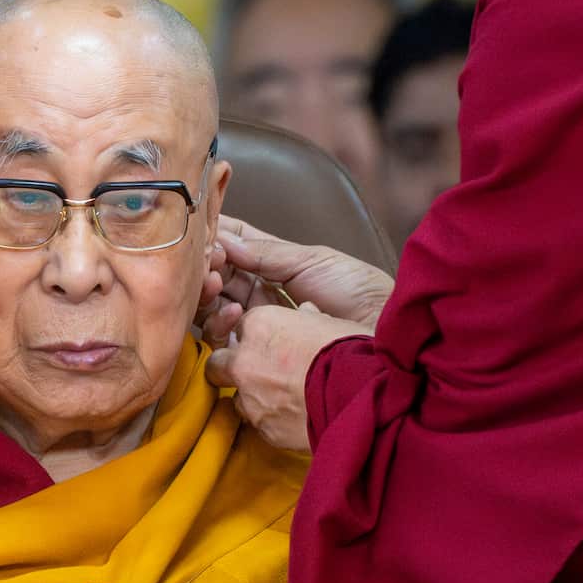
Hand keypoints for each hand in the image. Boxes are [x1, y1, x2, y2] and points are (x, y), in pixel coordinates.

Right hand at [198, 215, 394, 347]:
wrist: (381, 331)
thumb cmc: (358, 292)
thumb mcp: (312, 260)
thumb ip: (266, 252)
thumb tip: (224, 240)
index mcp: (273, 263)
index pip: (232, 244)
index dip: (215, 236)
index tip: (202, 230)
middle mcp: (258, 291)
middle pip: (215, 274)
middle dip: (206, 264)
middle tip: (208, 259)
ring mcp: (255, 322)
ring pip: (211, 304)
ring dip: (208, 289)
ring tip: (216, 281)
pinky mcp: (254, 352)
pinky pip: (221, 338)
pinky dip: (220, 320)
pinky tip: (234, 309)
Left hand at [205, 303, 367, 451]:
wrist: (365, 395)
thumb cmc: (352, 352)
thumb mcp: (330, 323)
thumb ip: (307, 320)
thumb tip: (306, 313)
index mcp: (260, 325)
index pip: (242, 327)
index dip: (257, 337)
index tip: (271, 343)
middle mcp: (245, 360)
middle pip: (218, 362)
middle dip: (232, 367)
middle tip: (258, 371)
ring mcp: (250, 397)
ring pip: (236, 398)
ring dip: (253, 397)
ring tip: (283, 398)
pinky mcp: (263, 428)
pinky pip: (259, 424)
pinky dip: (271, 420)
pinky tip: (294, 417)